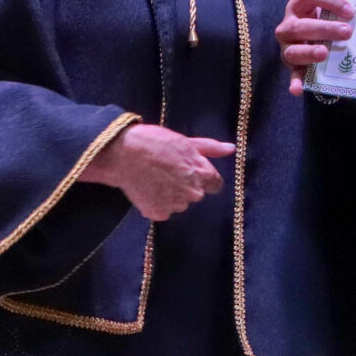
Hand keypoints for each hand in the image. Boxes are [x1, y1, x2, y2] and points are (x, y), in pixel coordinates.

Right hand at [83, 125, 232, 220]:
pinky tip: (148, 189)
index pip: (215, 185)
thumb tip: (231, 149)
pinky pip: (163, 210)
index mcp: (203, 175)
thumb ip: (211, 148)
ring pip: (179, 203)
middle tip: (168, 172)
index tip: (189, 171)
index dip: (203, 177)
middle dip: (186, 186)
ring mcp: (176, 206)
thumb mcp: (186, 141)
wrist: (123, 154)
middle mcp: (193, 194)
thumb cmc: (155, 143)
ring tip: (155, 178)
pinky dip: (157, 203)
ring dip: (171, 195)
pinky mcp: (159, 214)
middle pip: (196, 194)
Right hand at [276, 0, 353, 97]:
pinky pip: (293, 75)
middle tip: (347, 32)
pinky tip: (299, 89)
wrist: (309, 37)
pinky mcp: (292, 66)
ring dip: (309, 52)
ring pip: (294, 50)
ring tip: (324, 53)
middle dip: (324, 28)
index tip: (350, 11)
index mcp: (299, 6)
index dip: (330, 1)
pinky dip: (295, 82)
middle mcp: (288, 26)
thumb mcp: (328, 12)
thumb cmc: (323, 21)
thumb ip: (340, 12)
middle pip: (302, 26)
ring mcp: (288, 47)